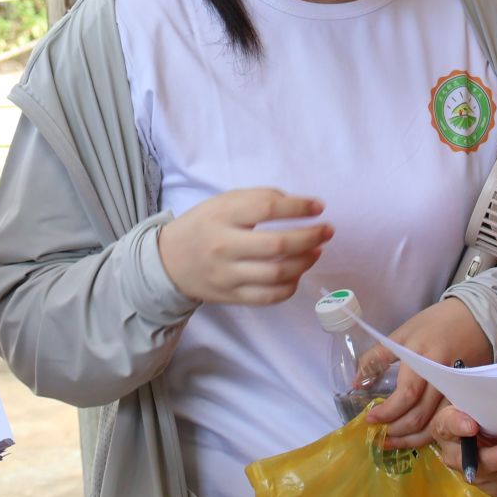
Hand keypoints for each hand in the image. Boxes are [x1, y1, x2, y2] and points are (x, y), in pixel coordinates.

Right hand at [156, 189, 331, 305]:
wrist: (168, 261)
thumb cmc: (203, 226)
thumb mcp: (223, 202)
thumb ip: (258, 198)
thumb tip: (299, 205)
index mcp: (221, 215)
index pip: (266, 208)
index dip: (298, 207)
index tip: (318, 206)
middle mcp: (224, 246)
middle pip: (277, 244)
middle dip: (310, 237)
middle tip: (328, 230)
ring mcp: (227, 275)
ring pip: (277, 273)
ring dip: (306, 262)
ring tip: (316, 250)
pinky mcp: (231, 297)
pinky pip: (270, 296)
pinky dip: (291, 285)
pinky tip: (298, 272)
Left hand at [363, 299, 491, 448]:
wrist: (476, 317)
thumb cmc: (434, 323)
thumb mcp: (401, 334)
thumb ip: (377, 358)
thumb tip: (356, 383)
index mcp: (423, 359)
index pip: (406, 396)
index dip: (387, 412)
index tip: (371, 419)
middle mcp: (443, 377)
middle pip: (421, 416)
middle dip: (397, 430)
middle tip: (381, 433)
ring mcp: (458, 389)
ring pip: (436, 425)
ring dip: (413, 439)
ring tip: (393, 441)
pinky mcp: (468, 396)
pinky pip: (449, 421)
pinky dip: (431, 433)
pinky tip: (416, 435)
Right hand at [433, 404, 496, 496]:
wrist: (489, 426)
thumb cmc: (482, 409)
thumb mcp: (477, 398)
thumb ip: (481, 398)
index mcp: (445, 427)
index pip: (447, 425)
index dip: (458, 425)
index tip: (472, 426)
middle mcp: (454, 455)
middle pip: (472, 462)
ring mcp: (473, 474)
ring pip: (496, 478)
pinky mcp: (492, 485)